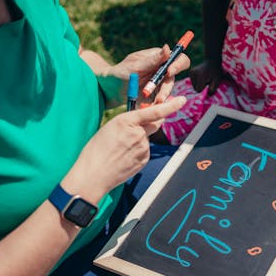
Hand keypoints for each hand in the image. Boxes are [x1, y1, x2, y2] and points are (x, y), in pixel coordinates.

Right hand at [63, 97, 186, 202]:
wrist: (93, 174)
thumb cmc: (97, 150)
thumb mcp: (110, 127)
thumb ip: (129, 122)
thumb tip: (143, 122)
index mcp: (127, 121)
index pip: (155, 111)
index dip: (171, 105)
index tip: (182, 100)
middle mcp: (138, 133)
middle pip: (154, 124)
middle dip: (151, 123)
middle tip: (134, 130)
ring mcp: (143, 147)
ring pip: (146, 139)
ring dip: (138, 141)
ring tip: (119, 149)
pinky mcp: (144, 159)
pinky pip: (144, 151)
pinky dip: (137, 152)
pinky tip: (123, 157)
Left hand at [116, 45, 190, 102]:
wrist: (111, 90)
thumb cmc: (121, 73)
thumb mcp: (136, 66)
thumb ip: (153, 60)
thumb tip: (168, 47)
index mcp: (160, 58)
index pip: (178, 59)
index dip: (178, 65)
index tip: (169, 72)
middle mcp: (163, 71)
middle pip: (174, 78)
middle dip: (167, 88)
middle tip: (159, 97)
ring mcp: (160, 84)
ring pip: (169, 91)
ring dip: (161, 98)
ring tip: (151, 103)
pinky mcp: (157, 96)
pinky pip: (162, 102)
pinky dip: (156, 105)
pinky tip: (146, 107)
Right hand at [189, 60, 224, 94]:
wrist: (212, 62)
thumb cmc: (216, 72)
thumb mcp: (217, 81)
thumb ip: (212, 89)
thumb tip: (207, 96)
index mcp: (200, 75)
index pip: (199, 90)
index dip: (204, 89)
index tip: (209, 83)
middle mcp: (193, 73)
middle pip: (196, 88)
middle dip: (202, 86)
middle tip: (207, 80)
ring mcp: (191, 72)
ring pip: (194, 86)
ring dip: (200, 84)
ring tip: (205, 78)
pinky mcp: (190, 72)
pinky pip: (193, 82)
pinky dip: (197, 82)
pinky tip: (202, 77)